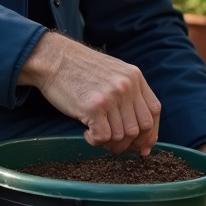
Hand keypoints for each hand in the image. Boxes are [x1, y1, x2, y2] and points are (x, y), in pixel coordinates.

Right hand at [19, 32, 160, 154]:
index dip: (150, 134)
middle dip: (130, 144)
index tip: (143, 147)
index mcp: (134, 76)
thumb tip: (140, 130)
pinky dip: (95, 141)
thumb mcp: (112, 72)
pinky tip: (86, 132)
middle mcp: (127, 86)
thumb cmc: (78, 68)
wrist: (52, 58)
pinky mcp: (94, 107)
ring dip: (109, 143)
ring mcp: (111, 96)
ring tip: (96, 135)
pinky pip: (103, 137)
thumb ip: (128, 93)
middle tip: (114, 146)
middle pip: (140, 128)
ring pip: (121, 136)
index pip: (153, 112)